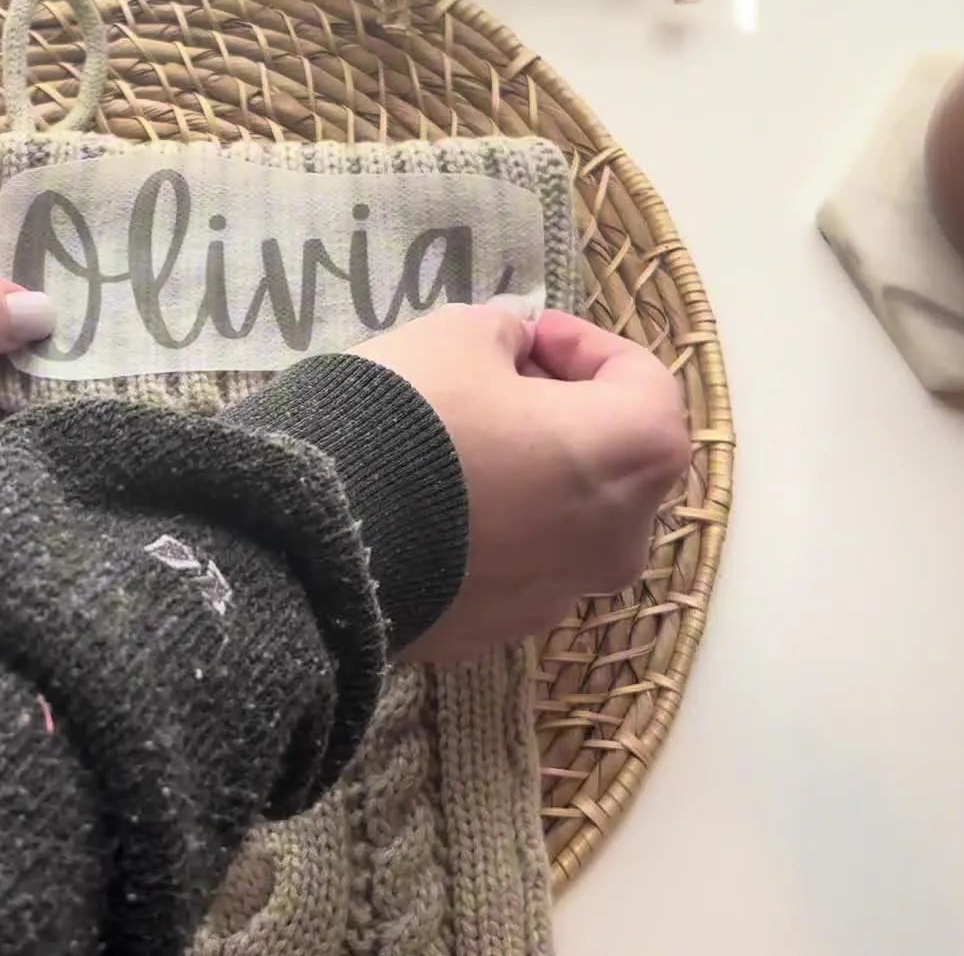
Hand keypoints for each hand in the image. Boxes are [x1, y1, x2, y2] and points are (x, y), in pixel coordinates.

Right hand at [349, 305, 689, 661]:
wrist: (323, 537)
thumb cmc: (415, 420)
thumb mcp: (456, 335)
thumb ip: (504, 335)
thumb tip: (510, 352)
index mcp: (634, 454)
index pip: (641, 380)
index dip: (582, 345)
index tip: (524, 334)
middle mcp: (623, 536)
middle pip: (611, 458)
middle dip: (561, 413)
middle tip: (495, 382)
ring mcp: (563, 593)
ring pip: (564, 518)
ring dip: (529, 476)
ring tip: (459, 447)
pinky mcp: (501, 629)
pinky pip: (514, 563)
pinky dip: (492, 530)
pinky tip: (430, 505)